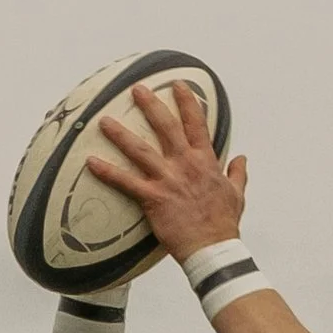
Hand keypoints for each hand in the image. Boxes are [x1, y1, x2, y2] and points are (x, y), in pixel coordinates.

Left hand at [87, 79, 248, 260]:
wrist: (213, 249)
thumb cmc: (224, 223)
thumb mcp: (236, 194)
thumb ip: (237, 173)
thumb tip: (241, 158)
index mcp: (205, 161)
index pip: (196, 123)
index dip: (187, 102)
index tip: (178, 84)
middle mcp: (185, 164)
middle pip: (165, 126)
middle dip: (150, 105)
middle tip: (136, 89)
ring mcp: (167, 179)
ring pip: (140, 150)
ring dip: (120, 134)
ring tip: (104, 121)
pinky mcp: (153, 197)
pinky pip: (125, 182)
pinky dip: (107, 172)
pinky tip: (91, 162)